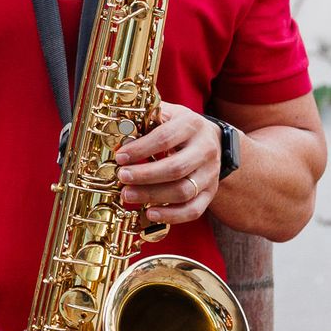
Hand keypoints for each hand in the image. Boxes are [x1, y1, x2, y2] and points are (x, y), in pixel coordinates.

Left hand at [114, 100, 220, 225]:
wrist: (213, 139)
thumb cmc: (180, 127)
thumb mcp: (167, 114)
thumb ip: (146, 118)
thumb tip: (117, 128)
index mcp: (192, 125)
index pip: (165, 138)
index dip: (140, 149)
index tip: (120, 157)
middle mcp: (205, 149)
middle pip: (175, 168)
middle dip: (144, 175)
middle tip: (122, 177)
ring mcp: (210, 173)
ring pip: (184, 191)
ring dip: (153, 196)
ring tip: (128, 195)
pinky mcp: (210, 193)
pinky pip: (193, 210)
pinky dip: (171, 215)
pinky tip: (150, 213)